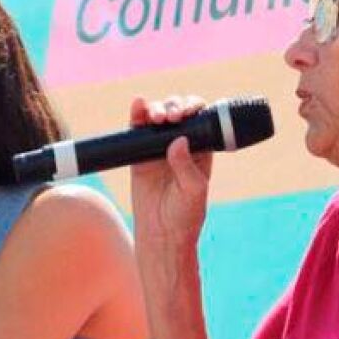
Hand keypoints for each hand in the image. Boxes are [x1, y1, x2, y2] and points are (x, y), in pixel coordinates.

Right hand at [129, 95, 212, 247]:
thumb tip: (179, 140)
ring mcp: (158, 147)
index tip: (189, 112)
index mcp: (201, 149)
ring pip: (158, 117)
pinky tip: (138, 105)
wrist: (160, 233)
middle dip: (175, 106)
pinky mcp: (139, 154)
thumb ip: (187, 166)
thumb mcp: (193, 190)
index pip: (200, 120)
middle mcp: (181, 144)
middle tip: (172, 117)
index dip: (194, 108)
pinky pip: (137, 129)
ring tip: (157, 117)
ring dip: (157, 108)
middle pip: (178, 112)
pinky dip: (137, 114)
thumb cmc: (184, 214)